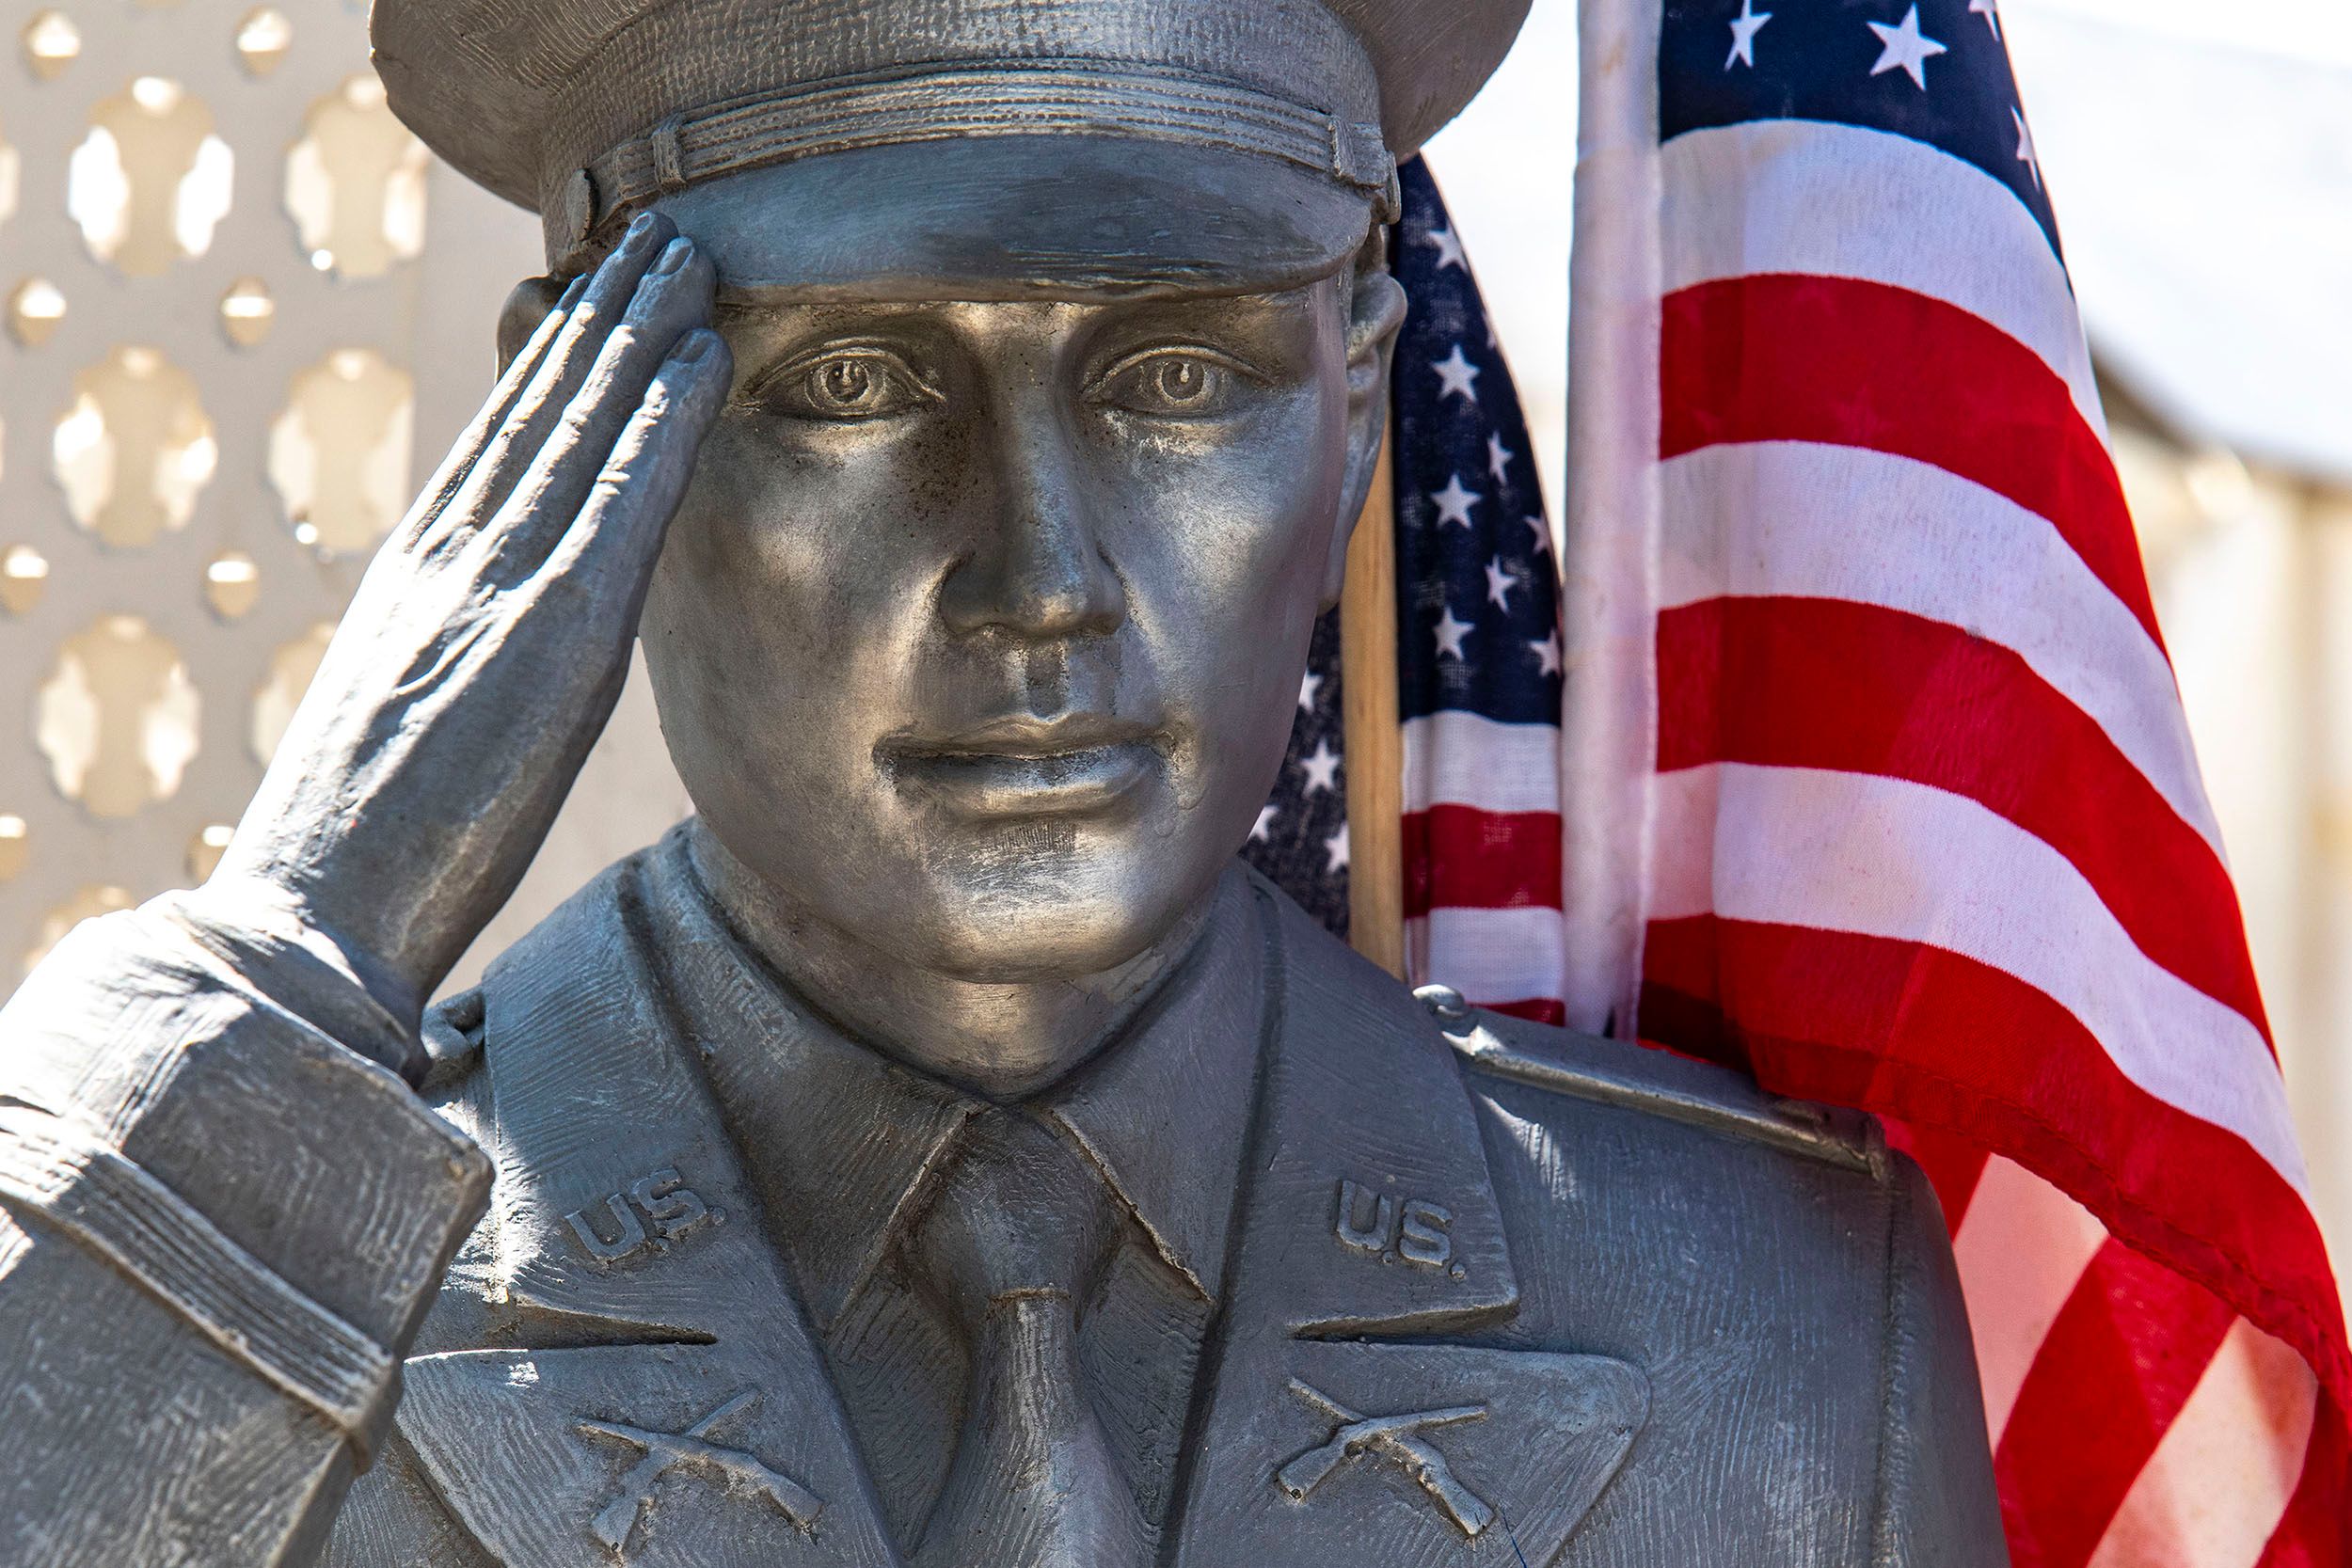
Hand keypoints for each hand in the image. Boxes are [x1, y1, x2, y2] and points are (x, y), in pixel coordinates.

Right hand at [206, 211, 731, 1020]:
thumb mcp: (420, 733)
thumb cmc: (370, 856)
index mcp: (423, 581)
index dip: (551, 363)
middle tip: (655, 234)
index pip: (498, 446)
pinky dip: (663, 416)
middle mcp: (455, 560)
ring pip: (578, 424)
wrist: (318, 912)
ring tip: (690, 250)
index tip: (594, 295)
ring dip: (639, 330)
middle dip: (598, 315)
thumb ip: (462, 674)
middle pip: (535, 408)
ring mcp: (500, 586)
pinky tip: (705, 352)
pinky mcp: (550, 631)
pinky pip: (619, 497)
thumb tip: (498, 675)